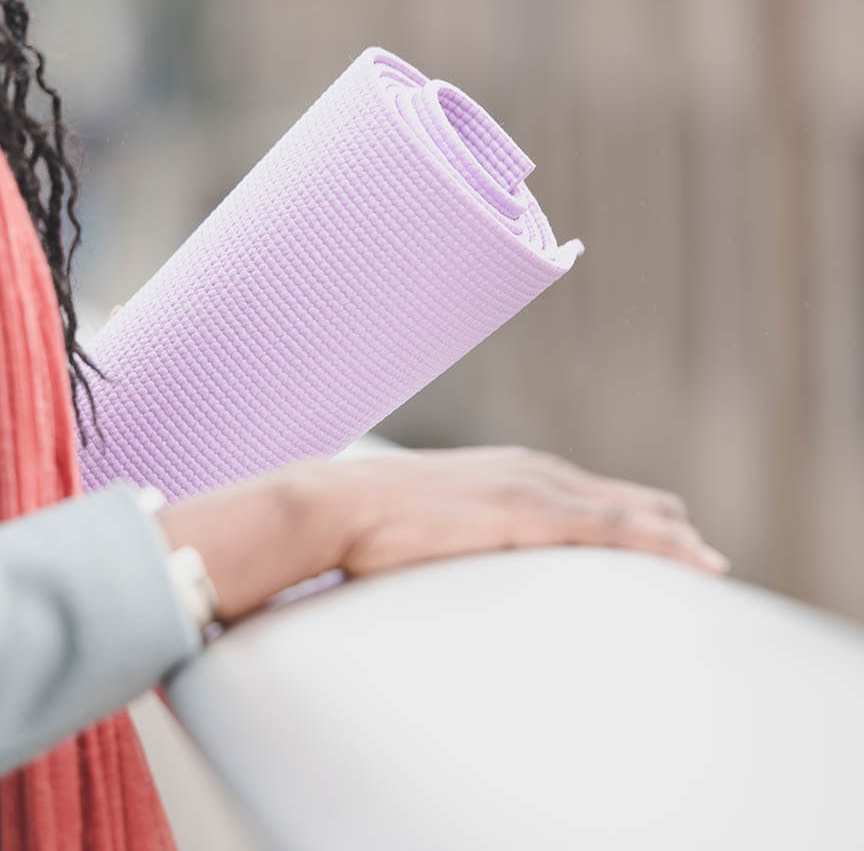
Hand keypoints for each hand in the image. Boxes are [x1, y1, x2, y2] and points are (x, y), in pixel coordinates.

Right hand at [157, 447, 725, 621]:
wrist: (332, 504)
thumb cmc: (363, 523)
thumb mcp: (420, 528)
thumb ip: (449, 541)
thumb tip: (443, 569)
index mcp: (506, 474)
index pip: (589, 494)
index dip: (633, 518)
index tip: (664, 546)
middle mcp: (530, 471)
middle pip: (623, 497)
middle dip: (665, 530)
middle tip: (700, 564)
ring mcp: (532, 487)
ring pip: (630, 512)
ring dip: (672, 541)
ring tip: (708, 569)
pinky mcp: (528, 512)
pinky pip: (614, 528)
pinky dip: (658, 545)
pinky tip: (690, 564)